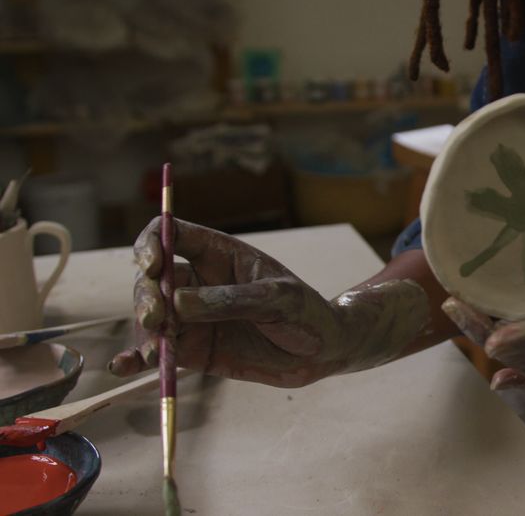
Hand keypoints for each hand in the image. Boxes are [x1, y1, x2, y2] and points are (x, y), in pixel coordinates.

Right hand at [109, 218, 428, 386]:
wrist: (324, 352)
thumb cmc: (307, 313)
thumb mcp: (277, 300)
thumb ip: (230, 301)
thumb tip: (177, 302)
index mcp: (220, 255)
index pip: (170, 235)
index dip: (151, 245)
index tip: (152, 266)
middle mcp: (199, 283)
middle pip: (152, 278)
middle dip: (146, 294)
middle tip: (159, 317)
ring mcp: (194, 317)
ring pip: (152, 316)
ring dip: (145, 328)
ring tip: (158, 348)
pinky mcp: (195, 350)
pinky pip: (158, 352)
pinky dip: (137, 358)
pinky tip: (123, 366)